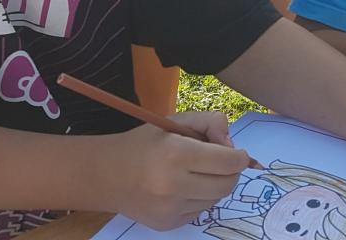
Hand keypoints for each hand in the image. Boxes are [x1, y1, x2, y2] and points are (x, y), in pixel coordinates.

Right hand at [102, 112, 250, 229]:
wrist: (106, 175)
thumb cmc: (144, 143)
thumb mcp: (176, 121)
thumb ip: (211, 123)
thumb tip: (232, 145)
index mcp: (177, 154)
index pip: (228, 162)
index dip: (239, 156)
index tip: (236, 153)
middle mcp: (173, 185)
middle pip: (227, 184)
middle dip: (231, 172)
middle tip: (220, 162)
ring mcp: (170, 209)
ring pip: (216, 199)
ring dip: (214, 185)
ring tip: (195, 173)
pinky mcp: (168, 224)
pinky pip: (201, 211)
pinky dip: (199, 199)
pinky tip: (182, 188)